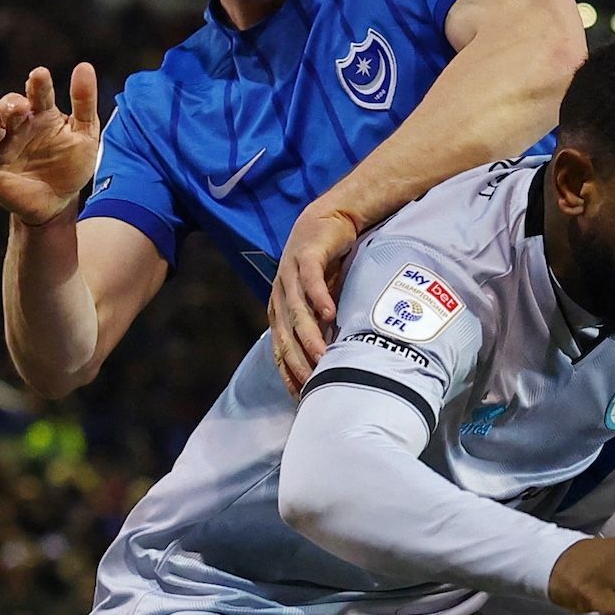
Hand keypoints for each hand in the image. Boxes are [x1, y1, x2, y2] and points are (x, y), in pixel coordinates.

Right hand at [0, 63, 102, 226]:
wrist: (58, 203)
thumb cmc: (72, 164)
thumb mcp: (85, 134)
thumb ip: (84, 102)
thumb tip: (84, 66)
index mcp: (42, 114)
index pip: (38, 94)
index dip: (38, 84)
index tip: (39, 76)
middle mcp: (18, 126)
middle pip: (10, 107)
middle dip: (13, 105)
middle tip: (22, 108)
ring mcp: (1, 146)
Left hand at [271, 206, 360, 392]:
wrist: (328, 219)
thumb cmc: (326, 266)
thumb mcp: (321, 300)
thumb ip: (322, 326)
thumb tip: (333, 361)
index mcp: (281, 309)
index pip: (281, 348)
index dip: (289, 372)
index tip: (302, 395)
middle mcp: (281, 294)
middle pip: (286, 334)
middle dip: (299, 361)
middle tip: (313, 383)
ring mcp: (291, 274)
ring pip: (297, 311)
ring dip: (310, 335)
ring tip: (323, 356)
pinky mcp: (307, 256)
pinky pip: (311, 280)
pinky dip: (319, 298)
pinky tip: (330, 314)